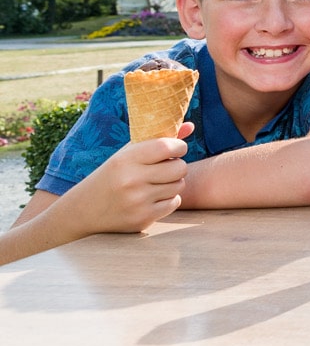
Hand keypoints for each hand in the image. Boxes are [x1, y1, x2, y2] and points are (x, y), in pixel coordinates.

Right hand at [75, 126, 191, 233]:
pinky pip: (174, 203)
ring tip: (155, 183)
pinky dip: (168, 200)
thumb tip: (191, 126)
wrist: (83, 211)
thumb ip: (158, 140)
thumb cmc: (112, 176)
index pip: (167, 146)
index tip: (175, 149)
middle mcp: (131, 180)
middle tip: (165, 168)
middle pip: (180, 168)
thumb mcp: (127, 154)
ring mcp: (137, 201)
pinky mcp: (143, 219)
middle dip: (177, 166)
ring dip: (173, 183)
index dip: (179, 147)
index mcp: (126, 159)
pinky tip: (151, 198)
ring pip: (179, 185)